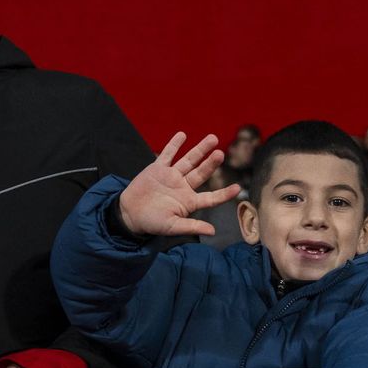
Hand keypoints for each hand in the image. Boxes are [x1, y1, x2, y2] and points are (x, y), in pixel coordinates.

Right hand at [117, 133, 240, 237]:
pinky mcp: (158, 169)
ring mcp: (171, 176)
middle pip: (201, 173)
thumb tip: (212, 232)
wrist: (130, 214)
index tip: (237, 188)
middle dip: (210, 163)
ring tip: (213, 138)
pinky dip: (174, 145)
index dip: (224, 194)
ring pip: (188, 160)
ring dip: (200, 149)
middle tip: (220, 153)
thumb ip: (191, 226)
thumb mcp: (172, 227)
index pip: (211, 197)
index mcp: (189, 201)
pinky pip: (168, 154)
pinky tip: (182, 135)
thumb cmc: (152, 223)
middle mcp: (183, 186)